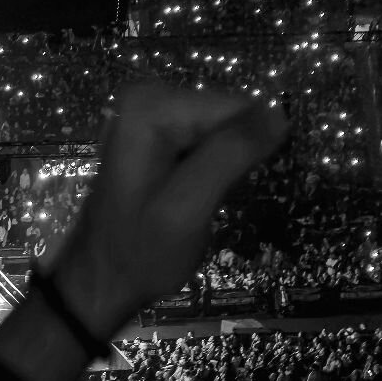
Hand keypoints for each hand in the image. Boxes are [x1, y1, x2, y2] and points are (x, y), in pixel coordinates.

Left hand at [46, 84, 287, 340]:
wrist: (101, 282)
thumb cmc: (141, 252)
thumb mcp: (188, 207)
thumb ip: (230, 155)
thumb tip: (280, 113)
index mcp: (150, 106)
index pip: (237, 108)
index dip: (247, 153)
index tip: (231, 190)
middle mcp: (147, 98)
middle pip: (228, 117)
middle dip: (233, 160)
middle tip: (207, 201)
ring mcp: (149, 115)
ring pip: (223, 132)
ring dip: (224, 169)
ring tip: (198, 202)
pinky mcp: (156, 136)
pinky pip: (206, 143)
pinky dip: (211, 171)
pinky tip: (191, 196)